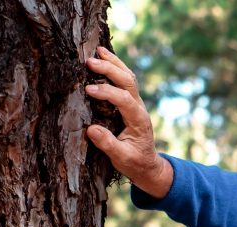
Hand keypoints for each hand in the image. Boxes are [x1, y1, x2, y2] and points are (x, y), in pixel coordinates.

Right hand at [85, 47, 173, 198]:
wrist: (148, 165)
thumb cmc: (135, 163)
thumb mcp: (122, 159)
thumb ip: (108, 145)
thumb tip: (91, 129)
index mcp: (139, 121)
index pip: (124, 99)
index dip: (107, 92)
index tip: (88, 90)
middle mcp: (139, 108)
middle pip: (128, 82)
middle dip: (110, 70)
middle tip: (89, 62)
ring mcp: (136, 104)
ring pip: (128, 77)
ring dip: (114, 63)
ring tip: (98, 50)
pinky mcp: (130, 103)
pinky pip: (125, 81)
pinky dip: (115, 68)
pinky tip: (104, 58)